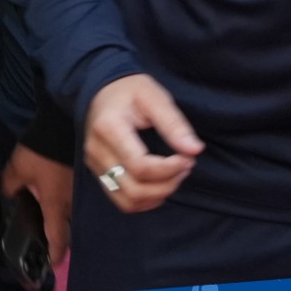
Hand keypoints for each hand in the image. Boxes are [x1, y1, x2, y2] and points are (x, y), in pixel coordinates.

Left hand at [0, 144, 72, 285]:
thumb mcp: (17, 170)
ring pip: (76, 216)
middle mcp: (73, 204)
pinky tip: (65, 202)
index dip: (55, 254)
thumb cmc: (40, 151)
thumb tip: (9, 198)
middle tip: (51, 242)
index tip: (52, 265)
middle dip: (62, 239)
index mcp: (56, 205)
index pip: (58, 238)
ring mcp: (82, 192)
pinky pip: (79, 201)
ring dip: (68, 222)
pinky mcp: (85, 181)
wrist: (62, 125)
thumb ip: (10, 187)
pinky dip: (72, 206)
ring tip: (57, 222)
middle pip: (71, 230)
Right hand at [82, 72, 203, 213]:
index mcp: (109, 128)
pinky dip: (145, 200)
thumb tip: (194, 150)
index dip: (169, 169)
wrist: (102, 89)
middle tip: (185, 166)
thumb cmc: (131, 90)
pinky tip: (160, 184)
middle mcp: (97, 150)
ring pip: (128, 201)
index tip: (188, 158)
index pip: (140, 166)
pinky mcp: (98, 172)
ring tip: (174, 175)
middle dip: (167, 184)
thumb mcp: (155, 97)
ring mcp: (95, 164)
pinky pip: (123, 200)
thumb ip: (174, 124)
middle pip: (134, 188)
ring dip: (157, 195)